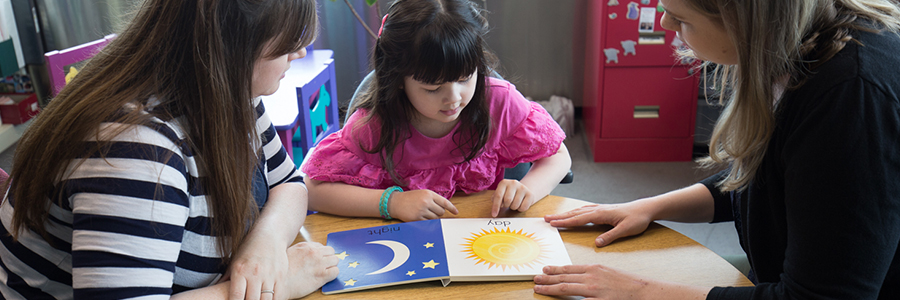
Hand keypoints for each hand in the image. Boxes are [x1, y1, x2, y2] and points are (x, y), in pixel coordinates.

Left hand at [225, 232, 289, 299]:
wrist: (270, 234)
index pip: (236, 297)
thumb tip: (215, 288)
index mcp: (240, 270)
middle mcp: (255, 273)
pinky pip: (278, 295)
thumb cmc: (249, 248)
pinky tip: (267, 299)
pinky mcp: (281, 276)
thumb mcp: (235, 261)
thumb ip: (227, 277)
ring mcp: (269, 275)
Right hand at [283, 242, 339, 298]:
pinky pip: (335, 271)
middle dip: (328, 258)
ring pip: (335, 260)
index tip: (319, 260)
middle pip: (331, 251)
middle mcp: (314, 253)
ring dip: (332, 265)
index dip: (321, 254)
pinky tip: (326, 277)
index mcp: (306, 247)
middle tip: (324, 266)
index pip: (321, 246)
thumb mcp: (290, 254)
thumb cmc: (282, 272)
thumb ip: (301, 251)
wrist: (278, 285)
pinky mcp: (322, 275)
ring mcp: (319, 263)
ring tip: (325, 272)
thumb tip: (308, 254)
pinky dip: (333, 274)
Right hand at [388, 189, 458, 220]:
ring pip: (435, 218)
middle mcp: (426, 201)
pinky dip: (426, 221)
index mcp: (429, 194)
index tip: (456, 212)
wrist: (395, 202)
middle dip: (438, 213)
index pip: (445, 202)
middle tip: (431, 211)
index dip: (452, 208)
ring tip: (424, 213)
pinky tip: (421, 217)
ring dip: (432, 218)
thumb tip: (444, 209)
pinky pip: (428, 222)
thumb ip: (433, 199)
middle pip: (441, 212)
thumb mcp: (422, 193)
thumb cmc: (410, 198)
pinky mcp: (417, 218)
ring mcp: (422, 210)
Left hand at [491, 179, 536, 216]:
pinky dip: (520, 209)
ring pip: (515, 205)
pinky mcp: (530, 194)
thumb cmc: (508, 193)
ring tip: (514, 202)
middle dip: (506, 205)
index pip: (498, 196)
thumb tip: (496, 207)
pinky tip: (520, 204)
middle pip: (507, 200)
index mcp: (504, 182)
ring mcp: (522, 188)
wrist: (523, 189)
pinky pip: (523, 207)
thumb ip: (495, 199)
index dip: (495, 206)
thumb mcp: (501, 193)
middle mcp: (513, 183)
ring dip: (513, 207)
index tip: (494, 215)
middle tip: (508, 204)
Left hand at [533, 264, 650, 298]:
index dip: (555, 269)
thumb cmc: (627, 283)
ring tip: (539, 288)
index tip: (545, 269)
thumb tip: (579, 276)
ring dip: (550, 289)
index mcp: (594, 268)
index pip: (569, 268)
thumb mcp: (608, 272)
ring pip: (566, 289)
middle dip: (547, 278)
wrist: (643, 291)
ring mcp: (594, 291)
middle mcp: (591, 277)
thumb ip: (592, 274)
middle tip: (536, 278)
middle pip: (564, 278)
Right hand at [543, 203, 651, 246]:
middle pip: (575, 213)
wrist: (645, 208)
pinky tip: (573, 213)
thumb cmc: (637, 219)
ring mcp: (600, 208)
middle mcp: (598, 209)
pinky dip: (575, 211)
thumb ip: (610, 236)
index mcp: (601, 214)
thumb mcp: (626, 230)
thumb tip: (597, 243)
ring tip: (554, 216)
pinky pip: (585, 210)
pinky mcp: (603, 209)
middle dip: (559, 216)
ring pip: (579, 211)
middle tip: (545, 218)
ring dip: (565, 214)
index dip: (565, 221)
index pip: (579, 219)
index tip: (552, 223)